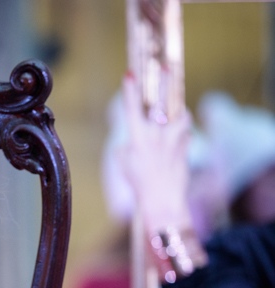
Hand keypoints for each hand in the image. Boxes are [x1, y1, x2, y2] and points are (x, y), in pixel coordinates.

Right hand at [119, 71, 193, 234]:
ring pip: (179, 114)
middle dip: (164, 83)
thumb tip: (135, 137)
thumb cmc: (139, 182)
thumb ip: (127, 145)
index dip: (130, 90)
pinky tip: (179, 130)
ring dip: (177, 110)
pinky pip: (185, 129)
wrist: (161, 198)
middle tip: (166, 66)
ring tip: (174, 109)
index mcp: (137, 138)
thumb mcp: (124, 162)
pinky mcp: (185, 145)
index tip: (129, 75)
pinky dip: (182, 127)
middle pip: (161, 103)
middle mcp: (156, 135)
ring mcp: (172, 139)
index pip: (132, 109)